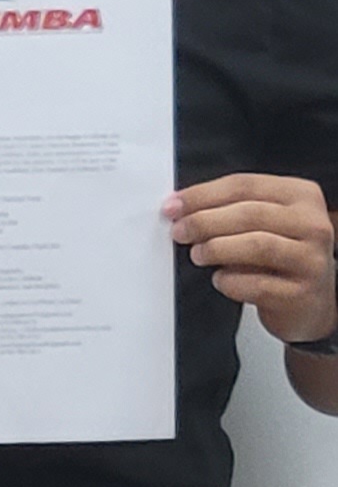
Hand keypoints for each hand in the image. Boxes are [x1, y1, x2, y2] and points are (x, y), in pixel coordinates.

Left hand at [170, 173, 337, 344]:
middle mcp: (312, 225)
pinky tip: (221, 279)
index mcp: (301, 196)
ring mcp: (310, 260)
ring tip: (198, 254)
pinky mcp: (301, 294)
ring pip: (256, 246)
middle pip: (250, 214)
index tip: (173, 205)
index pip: (245, 186)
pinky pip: (257, 284)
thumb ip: (230, 208)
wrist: (310, 300)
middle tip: (179, 231)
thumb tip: (180, 207)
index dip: (203, 194)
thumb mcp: (265, 222)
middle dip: (205, 221)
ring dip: (216, 248)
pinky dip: (229, 281)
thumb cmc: (280, 256)